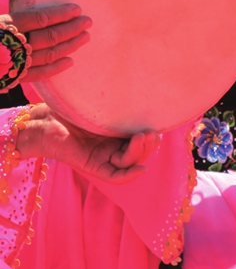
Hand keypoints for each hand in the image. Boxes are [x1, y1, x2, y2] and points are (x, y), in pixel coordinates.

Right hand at [1, 4, 91, 89]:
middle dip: (71, 28)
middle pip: (49, 36)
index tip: (77, 10)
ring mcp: (16, 63)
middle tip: (88, 22)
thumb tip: (40, 15)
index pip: (40, 19)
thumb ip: (14, 20)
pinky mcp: (14, 78)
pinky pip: (40, 74)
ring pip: (49, 54)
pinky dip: (56, 67)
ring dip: (69, 45)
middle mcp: (14, 45)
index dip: (60, 14)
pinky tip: (70, 61)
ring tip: (85, 37)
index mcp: (6, 27)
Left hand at [21, 104, 158, 183]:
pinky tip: (141, 170)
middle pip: (139, 152)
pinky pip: (114, 176)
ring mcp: (103, 158)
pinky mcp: (92, 167)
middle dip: (149, 145)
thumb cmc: (71, 106)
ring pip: (129, 162)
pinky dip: (128, 176)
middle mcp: (113, 147)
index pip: (142, 139)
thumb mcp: (103, 105)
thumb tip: (145, 93)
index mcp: (118, 133)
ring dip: (139, 153)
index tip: (158, 126)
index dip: (152, 137)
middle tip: (152, 133)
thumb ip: (120, 106)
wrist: (44, 118)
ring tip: (142, 137)